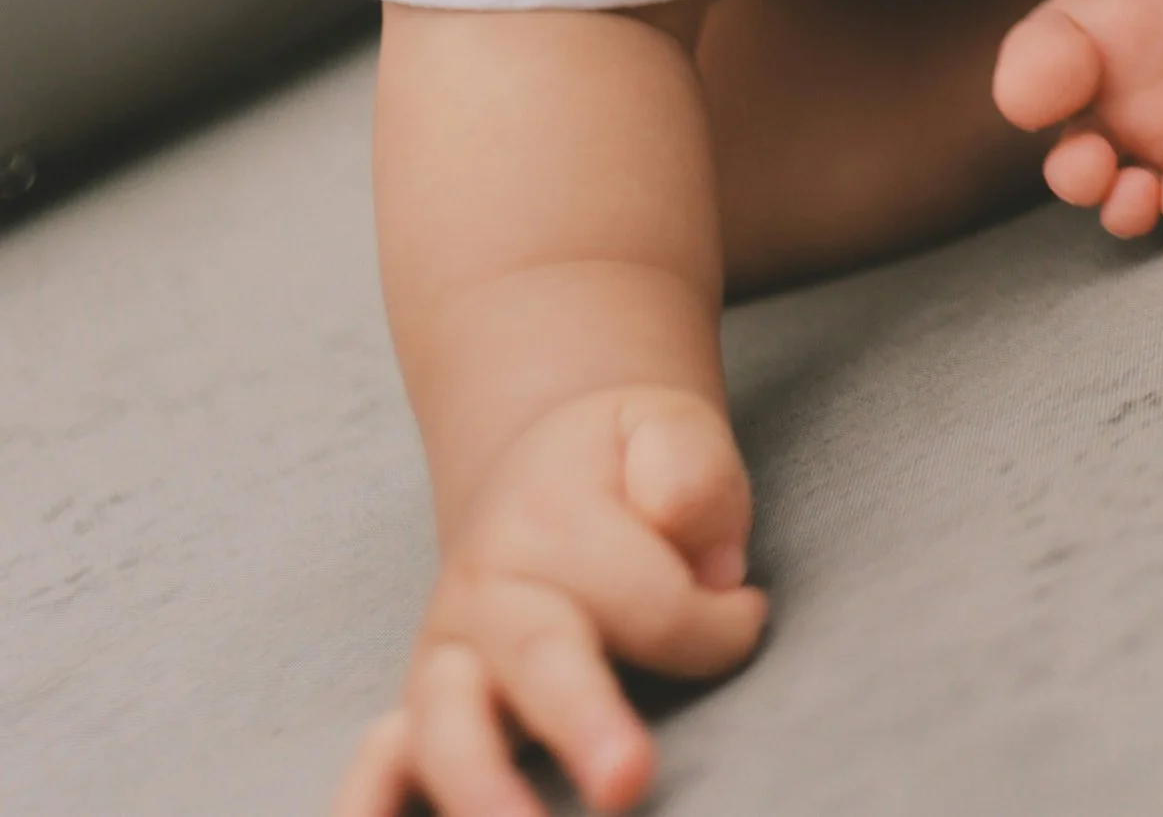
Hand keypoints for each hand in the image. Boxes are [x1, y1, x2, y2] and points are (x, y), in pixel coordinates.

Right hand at [331, 385, 765, 816]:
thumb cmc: (622, 469)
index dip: (718, 625)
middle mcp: (486, 590)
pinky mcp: (419, 715)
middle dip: (583, 720)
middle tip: (628, 780)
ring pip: (447, 724)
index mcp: (553, 517)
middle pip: (541, 657)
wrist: (538, 469)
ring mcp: (444, 657)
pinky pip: (377, 767)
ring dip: (480, 785)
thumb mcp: (669, 430)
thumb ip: (695, 473)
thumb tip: (710, 563)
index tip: (746, 615)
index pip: (652, 602)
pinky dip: (368, 802)